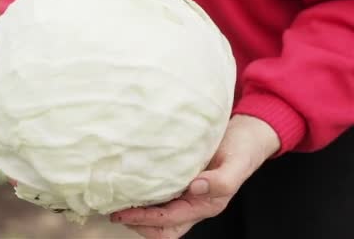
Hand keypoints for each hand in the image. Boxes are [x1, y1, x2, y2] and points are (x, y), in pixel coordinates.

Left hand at [110, 115, 279, 238]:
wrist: (248, 133)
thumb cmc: (244, 148)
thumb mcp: (237, 163)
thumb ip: (221, 181)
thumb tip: (195, 188)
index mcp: (206, 205)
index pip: (169, 221)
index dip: (145, 219)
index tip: (124, 212)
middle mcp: (194, 204)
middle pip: (162, 228)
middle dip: (137, 224)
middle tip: (114, 212)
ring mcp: (187, 194)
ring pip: (159, 216)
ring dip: (139, 214)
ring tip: (117, 202)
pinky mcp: (182, 180)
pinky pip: (160, 196)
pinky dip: (144, 197)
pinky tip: (130, 186)